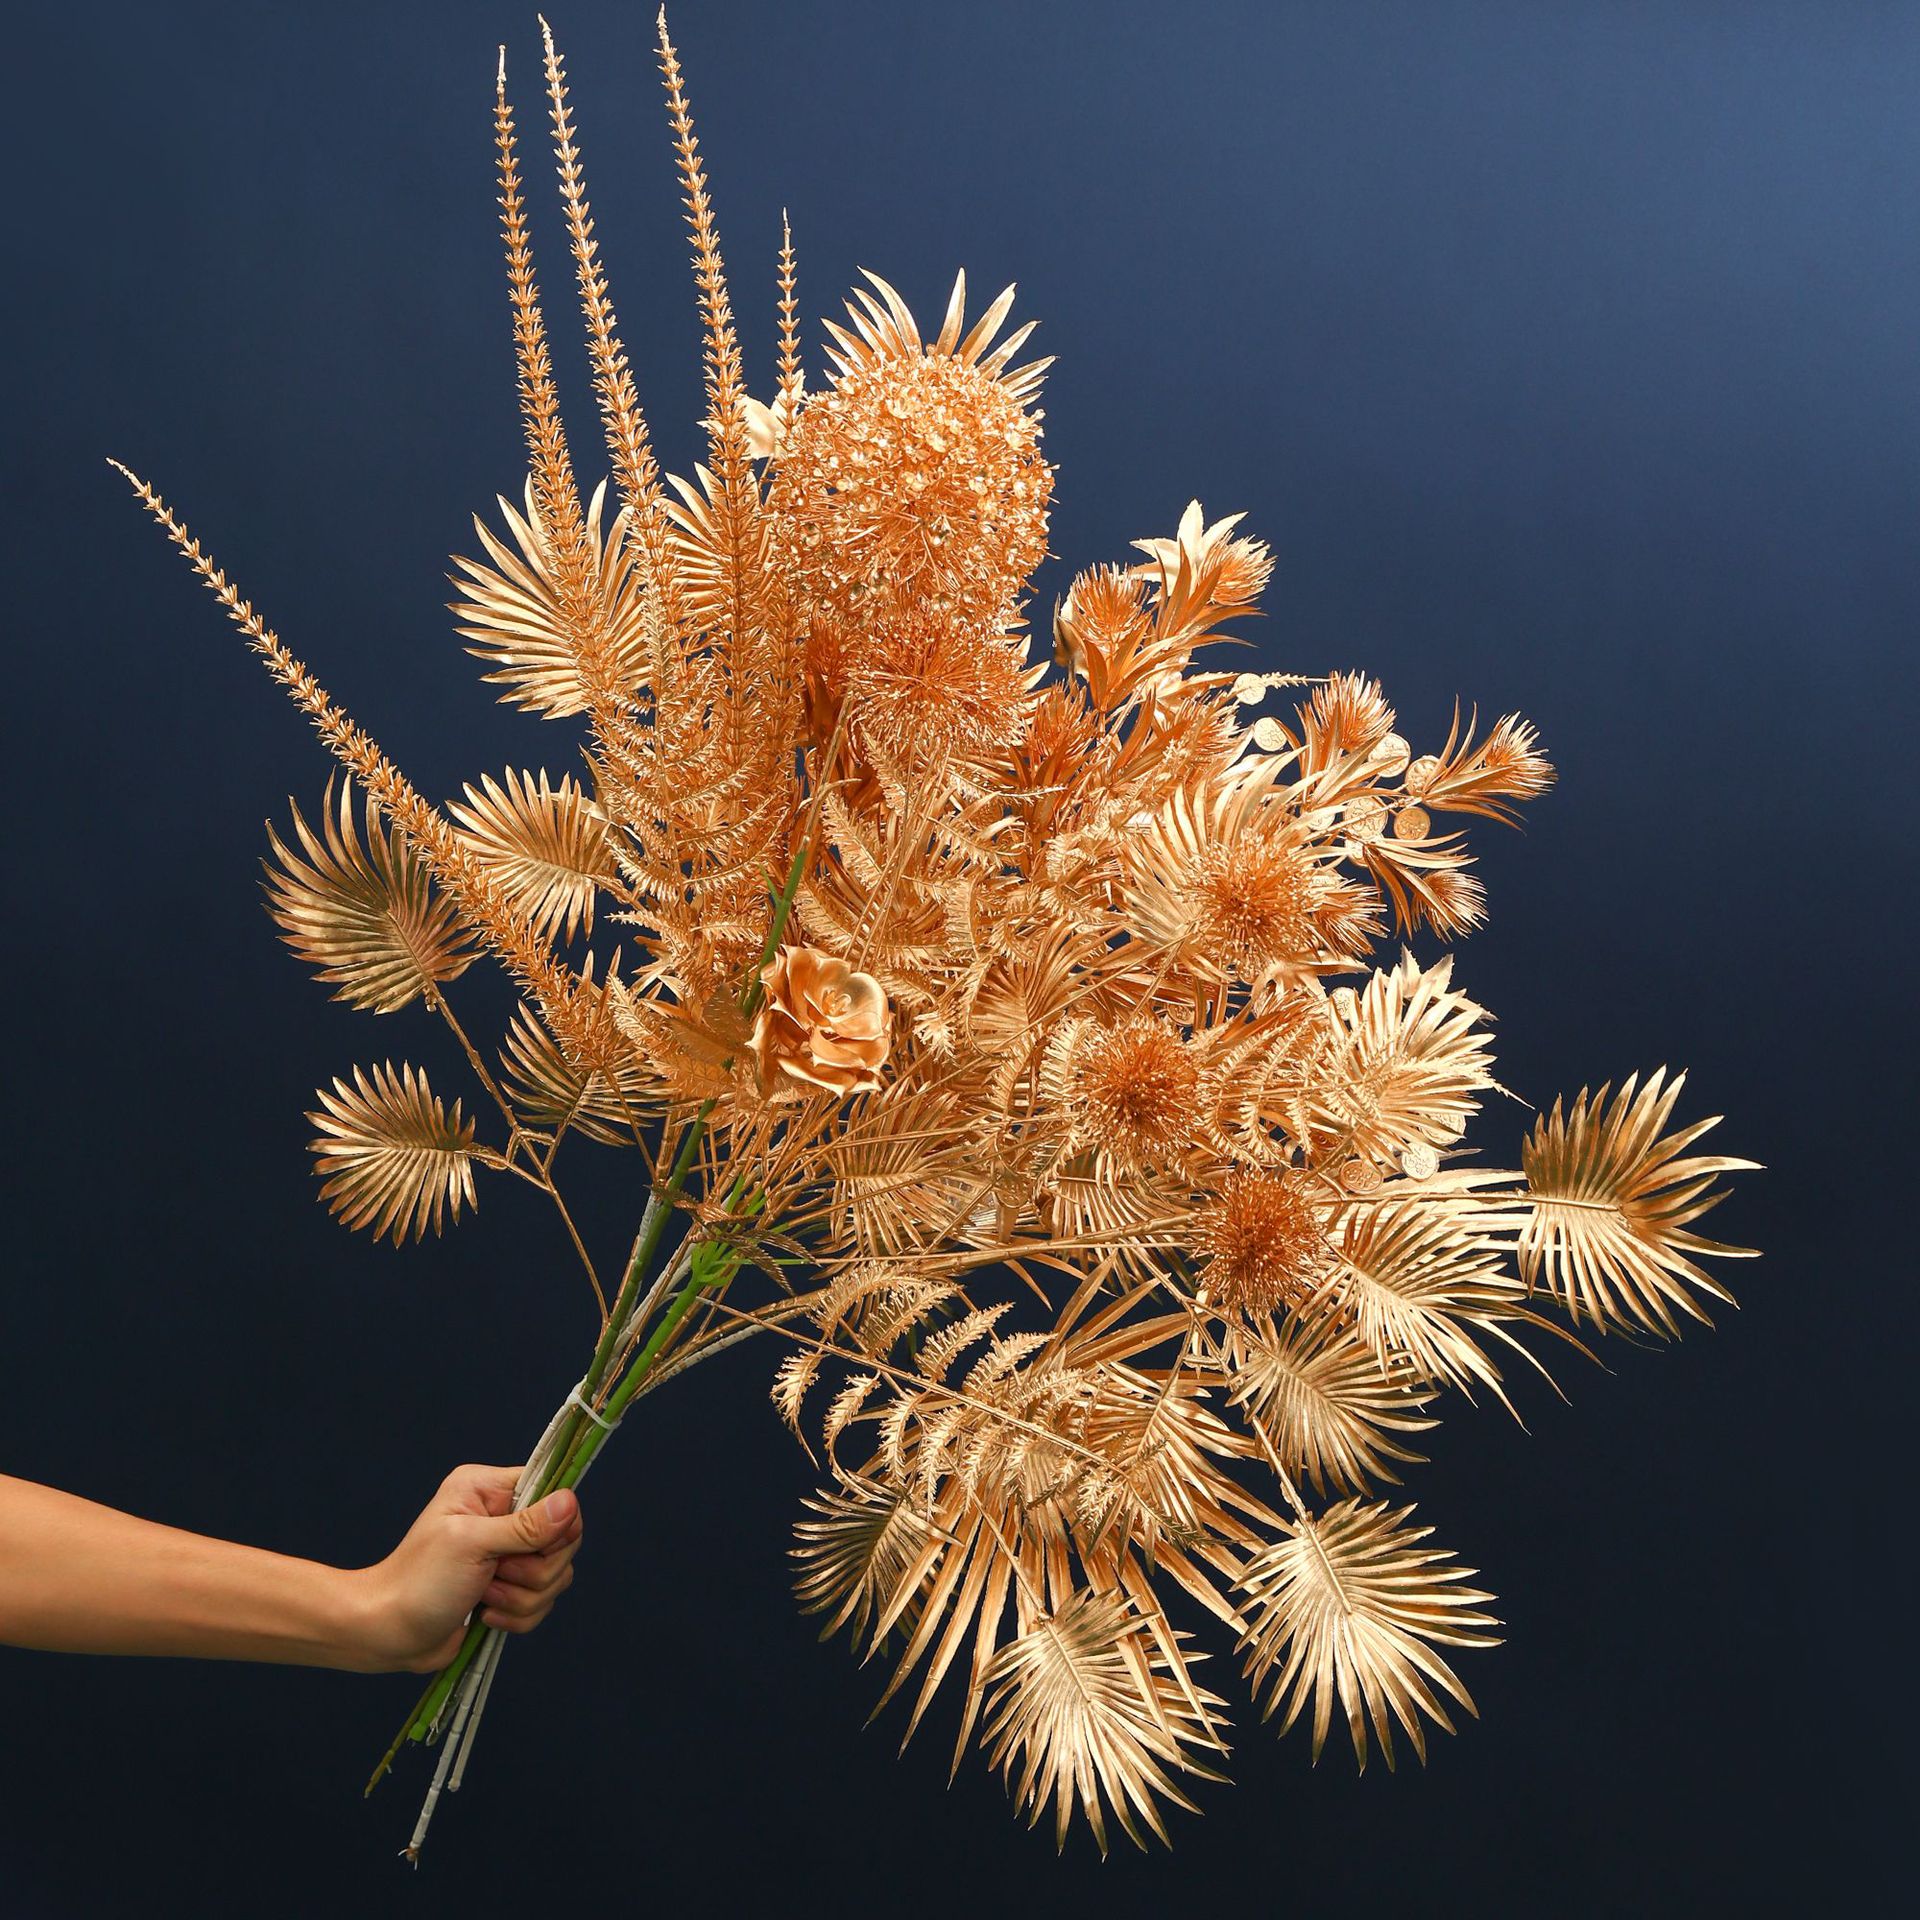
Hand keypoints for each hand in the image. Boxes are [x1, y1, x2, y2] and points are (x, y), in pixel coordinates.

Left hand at [349, 1465, 583, 1672]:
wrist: (388, 1634)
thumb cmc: (419, 1582)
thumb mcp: (472, 1545)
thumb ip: (524, 1526)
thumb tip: (570, 1502)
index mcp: (488, 1490)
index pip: (553, 1492)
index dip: (556, 1525)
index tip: (534, 1548)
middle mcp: (502, 1517)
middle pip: (562, 1540)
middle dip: (534, 1570)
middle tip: (496, 1575)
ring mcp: (508, 1555)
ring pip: (555, 1575)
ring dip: (522, 1597)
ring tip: (485, 1598)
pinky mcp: (510, 1589)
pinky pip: (542, 1602)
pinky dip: (518, 1616)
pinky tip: (486, 1616)